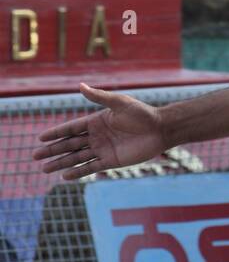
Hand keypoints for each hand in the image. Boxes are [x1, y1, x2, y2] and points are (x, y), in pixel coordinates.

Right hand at [31, 82, 166, 179]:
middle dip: (53, 150)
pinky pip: (91, 167)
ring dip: (61, 163)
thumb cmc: (141, 113)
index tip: (40, 138)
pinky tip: (64, 176)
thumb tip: (79, 86)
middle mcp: (97, 136)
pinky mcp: (111, 161)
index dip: (56, 133)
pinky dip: (77, 172)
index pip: (71, 128)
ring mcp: (103, 149)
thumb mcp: (119, 103)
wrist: (160, 129)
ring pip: (77, 158)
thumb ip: (99, 97)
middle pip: (70, 144)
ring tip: (44, 169)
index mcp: (96, 121)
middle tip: (35, 156)